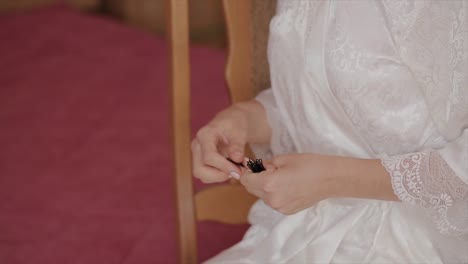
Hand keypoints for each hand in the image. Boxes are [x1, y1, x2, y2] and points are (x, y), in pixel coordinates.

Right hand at [192, 100, 270, 182]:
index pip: (209, 157)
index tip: (238, 171)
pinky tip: (230, 169)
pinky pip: (206, 176)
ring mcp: (197, 154)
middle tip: (236, 172)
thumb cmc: (235, 125)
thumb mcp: (240, 131)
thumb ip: (237, 145)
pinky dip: (218, 176)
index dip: (224, 167)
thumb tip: (237, 159)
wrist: (232, 122)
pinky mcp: (200, 161)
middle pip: (200, 170)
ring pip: (202, 175)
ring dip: (219, 177)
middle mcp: (197, 145)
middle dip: (219, 175)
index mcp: (205, 135)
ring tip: (234, 169)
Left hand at [240, 153, 396, 213]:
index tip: (251, 164)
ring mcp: (279, 207)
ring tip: (282, 176)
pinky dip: (275, 193)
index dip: (246, 171)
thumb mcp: (283, 159)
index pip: (245, 179)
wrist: (331, 179)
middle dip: (255, 178)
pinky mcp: (287, 211)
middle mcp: (271, 199)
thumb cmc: (309, 164)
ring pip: (262, 196)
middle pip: (251, 189)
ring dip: (264, 186)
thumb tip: (255, 167)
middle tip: (269, 168)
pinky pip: (273, 201)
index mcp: (268, 184)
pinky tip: (288, 185)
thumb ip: (265, 164)